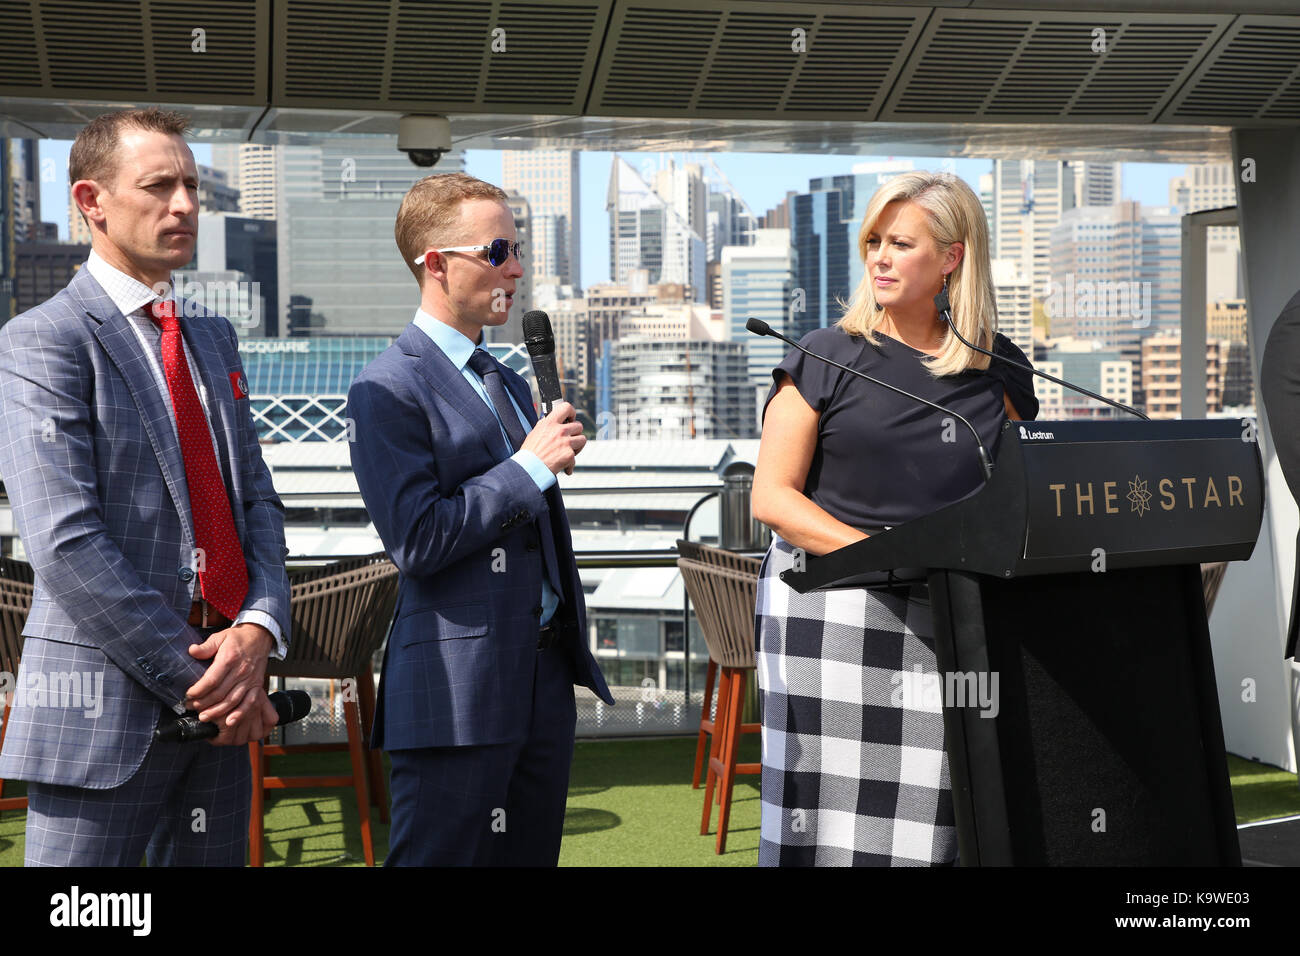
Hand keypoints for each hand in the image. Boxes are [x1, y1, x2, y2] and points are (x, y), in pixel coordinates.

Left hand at [185, 622, 277, 745]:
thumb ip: (206, 646)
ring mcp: (250, 680)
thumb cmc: (238, 638)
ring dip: (217, 711)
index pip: (212, 679)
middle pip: (220, 693)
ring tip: (204, 717)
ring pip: (232, 700)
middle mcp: (240, 671)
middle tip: (191, 707)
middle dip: (203, 703)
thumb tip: (192, 651)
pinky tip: (230, 721)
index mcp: (229, 658)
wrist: (260, 636)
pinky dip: (240, 713)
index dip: (198, 690)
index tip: (188, 695)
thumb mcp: (220, 637)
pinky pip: (249, 702)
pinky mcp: (256, 685)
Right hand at [521, 401, 585, 475]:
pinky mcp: (569, 455)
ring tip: (568, 451)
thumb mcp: (535, 432)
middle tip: (569, 439)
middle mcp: (559, 431)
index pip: (566, 407)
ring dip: (577, 446)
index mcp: (549, 423)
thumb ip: (546, 425)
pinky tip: (563, 466)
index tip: (571, 418)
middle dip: (575, 433)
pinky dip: (570, 464)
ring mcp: (566, 442)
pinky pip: (575, 458)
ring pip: (582, 440)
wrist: (529, 468)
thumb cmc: (530, 453)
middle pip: (579, 426)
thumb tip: (551, 421)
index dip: (571, 412)